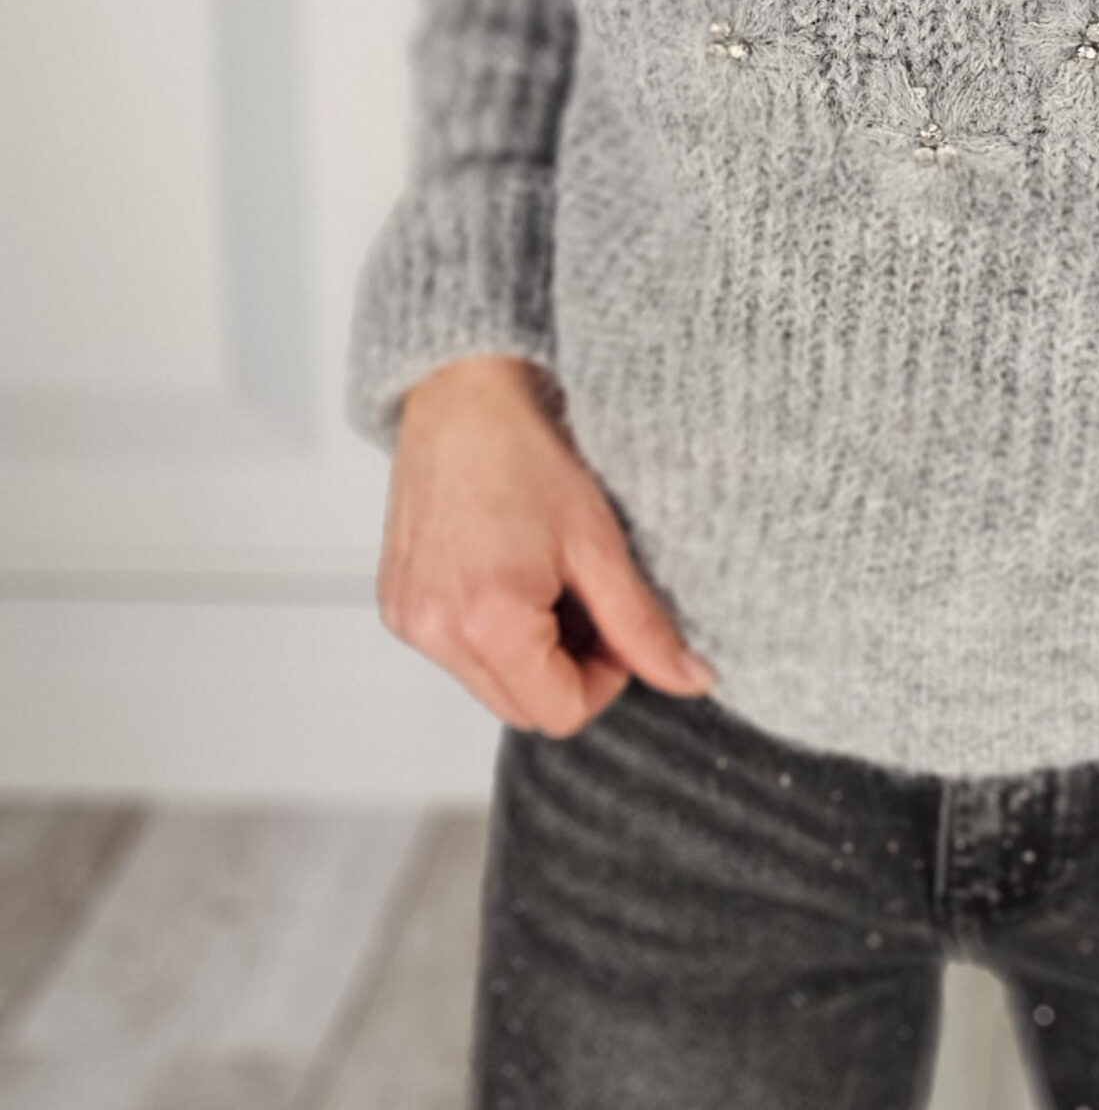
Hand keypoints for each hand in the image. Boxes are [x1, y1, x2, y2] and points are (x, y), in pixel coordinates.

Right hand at [377, 354, 716, 735]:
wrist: (463, 396)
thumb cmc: (525, 452)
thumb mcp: (599, 543)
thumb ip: (643, 625)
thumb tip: (691, 679)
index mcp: (488, 621)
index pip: (560, 712)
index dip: (605, 679)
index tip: (617, 627)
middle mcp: (435, 631)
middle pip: (522, 708)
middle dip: (567, 670)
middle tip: (586, 602)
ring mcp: (408, 620)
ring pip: (490, 684)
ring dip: (530, 654)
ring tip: (546, 581)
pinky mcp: (397, 605)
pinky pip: (456, 653)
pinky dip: (492, 633)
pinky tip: (509, 575)